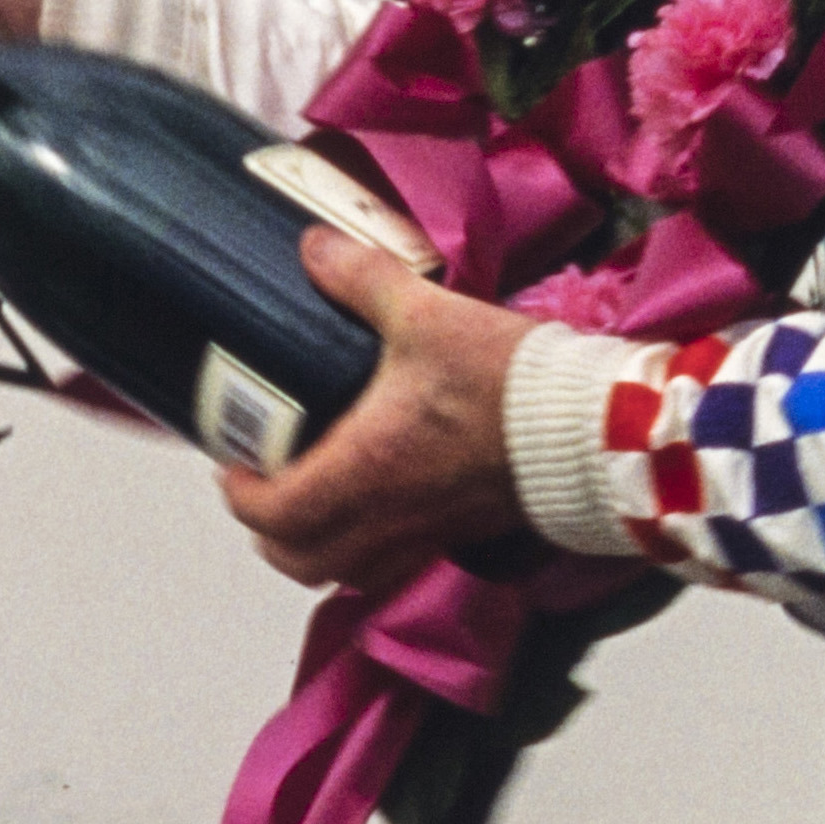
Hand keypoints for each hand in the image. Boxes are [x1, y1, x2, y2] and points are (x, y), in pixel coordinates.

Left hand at [215, 227, 543, 592]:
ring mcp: (428, 532)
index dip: (239, 495)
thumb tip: (313, 249)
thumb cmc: (510, 385)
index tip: (231, 465)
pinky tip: (380, 506)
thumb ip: (362, 278)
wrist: (593, 431)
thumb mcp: (427, 314)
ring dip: (318, 548)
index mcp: (364, 469)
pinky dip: (370, 550)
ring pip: (348, 574)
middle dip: (271, 532)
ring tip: (314, 502)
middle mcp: (388, 516)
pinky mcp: (465, 532)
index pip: (273, 512)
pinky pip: (396, 563)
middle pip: (301, 561)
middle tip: (264, 486)